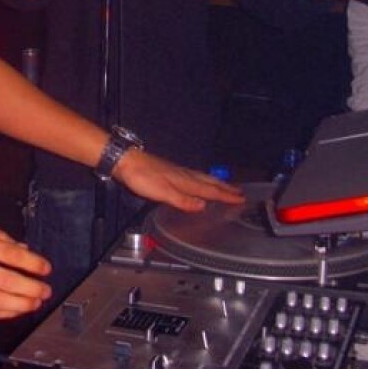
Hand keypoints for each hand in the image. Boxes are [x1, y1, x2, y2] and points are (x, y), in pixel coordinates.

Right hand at [0, 222, 50, 319]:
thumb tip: (22, 247)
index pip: (11, 254)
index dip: (32, 262)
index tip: (46, 268)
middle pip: (9, 281)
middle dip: (32, 288)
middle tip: (46, 291)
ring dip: (22, 304)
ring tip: (36, 303)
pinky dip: (3, 313)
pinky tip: (15, 311)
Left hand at [114, 150, 244, 211]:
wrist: (126, 162)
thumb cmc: (143, 177)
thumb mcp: (163, 193)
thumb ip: (183, 200)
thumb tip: (203, 206)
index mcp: (185, 181)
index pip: (210, 190)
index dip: (225, 195)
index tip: (241, 198)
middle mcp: (184, 175)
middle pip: (209, 182)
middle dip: (225, 188)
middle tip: (239, 192)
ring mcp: (177, 172)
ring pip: (202, 178)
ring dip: (215, 183)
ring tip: (224, 186)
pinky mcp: (169, 171)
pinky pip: (193, 177)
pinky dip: (201, 181)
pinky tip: (197, 182)